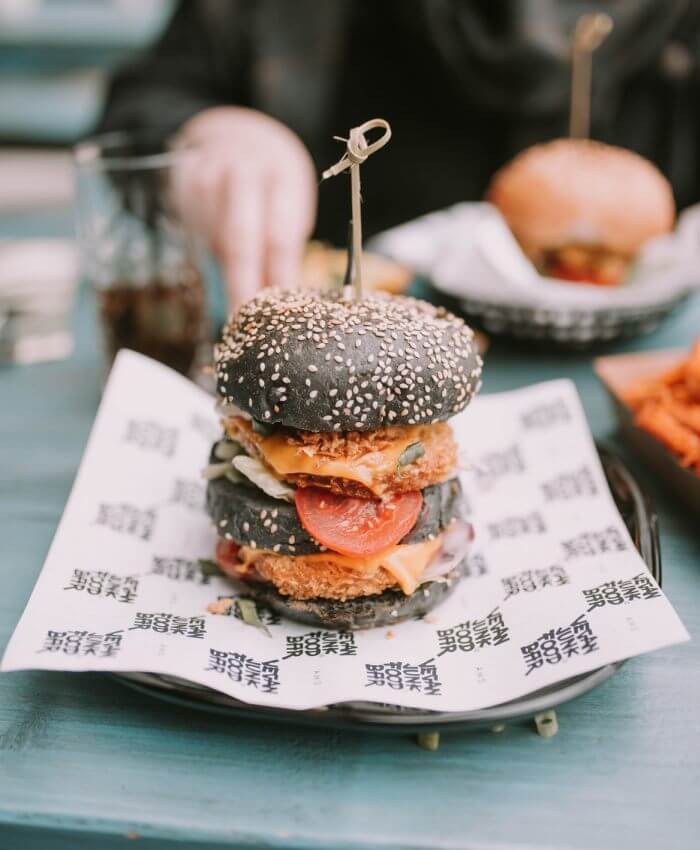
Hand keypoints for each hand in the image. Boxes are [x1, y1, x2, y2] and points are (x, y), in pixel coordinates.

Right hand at [174, 107, 316, 307]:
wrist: (233, 134)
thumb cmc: (273, 182)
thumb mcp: (291, 205)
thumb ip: (285, 250)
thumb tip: (283, 306)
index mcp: (281, 175)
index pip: (278, 237)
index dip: (274, 281)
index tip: (272, 316)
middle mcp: (240, 170)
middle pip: (239, 241)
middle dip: (241, 288)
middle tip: (243, 325)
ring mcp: (205, 174)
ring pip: (213, 241)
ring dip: (226, 274)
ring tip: (238, 300)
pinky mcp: (179, 184)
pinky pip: (194, 233)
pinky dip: (208, 257)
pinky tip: (219, 266)